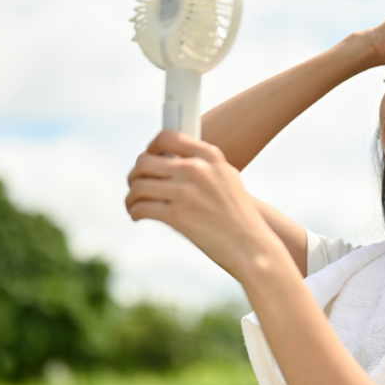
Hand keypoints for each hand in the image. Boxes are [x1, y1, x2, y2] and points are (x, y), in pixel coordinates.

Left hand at [126, 130, 281, 280]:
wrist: (252, 247)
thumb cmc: (239, 217)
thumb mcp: (228, 179)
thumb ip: (203, 166)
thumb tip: (169, 162)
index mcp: (209, 156)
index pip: (167, 137)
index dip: (150, 147)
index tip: (147, 158)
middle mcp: (196, 169)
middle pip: (145, 161)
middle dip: (135, 175)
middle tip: (136, 185)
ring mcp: (186, 192)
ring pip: (139, 185)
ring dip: (131, 196)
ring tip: (134, 204)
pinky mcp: (177, 216)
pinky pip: (142, 208)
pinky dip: (134, 212)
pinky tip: (138, 216)